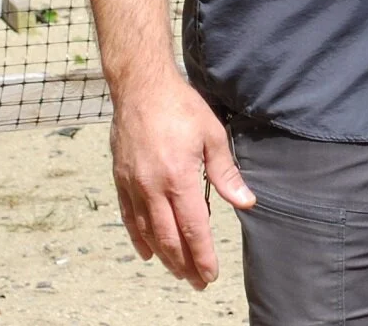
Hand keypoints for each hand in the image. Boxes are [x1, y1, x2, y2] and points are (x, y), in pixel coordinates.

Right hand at [109, 70, 255, 288]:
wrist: (140, 86)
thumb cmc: (180, 106)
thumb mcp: (212, 134)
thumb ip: (226, 173)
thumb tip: (246, 202)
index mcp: (179, 177)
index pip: (194, 228)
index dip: (203, 256)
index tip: (211, 274)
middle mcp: (153, 186)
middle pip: (170, 238)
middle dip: (185, 264)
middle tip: (198, 281)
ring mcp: (134, 184)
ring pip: (148, 232)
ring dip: (164, 256)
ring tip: (178, 272)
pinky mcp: (120, 179)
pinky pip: (129, 217)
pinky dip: (138, 238)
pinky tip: (148, 252)